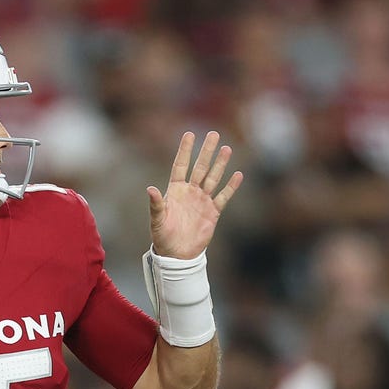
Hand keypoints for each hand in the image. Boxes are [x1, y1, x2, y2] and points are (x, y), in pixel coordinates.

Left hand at [148, 132, 241, 259]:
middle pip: (200, 167)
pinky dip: (230, 186)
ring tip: (227, 148)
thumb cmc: (162, 237)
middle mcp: (190, 192)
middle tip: (213, 133)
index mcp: (175, 190)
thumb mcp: (157, 220)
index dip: (185, 150)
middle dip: (206, 151)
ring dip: (220, 164)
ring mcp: (202, 201)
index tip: (189, 134)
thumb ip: (155, 204)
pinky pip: (223, 196)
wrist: (177, 254)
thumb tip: (150, 189)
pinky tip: (237, 175)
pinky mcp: (213, 212)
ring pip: (213, 178)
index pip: (180, 165)